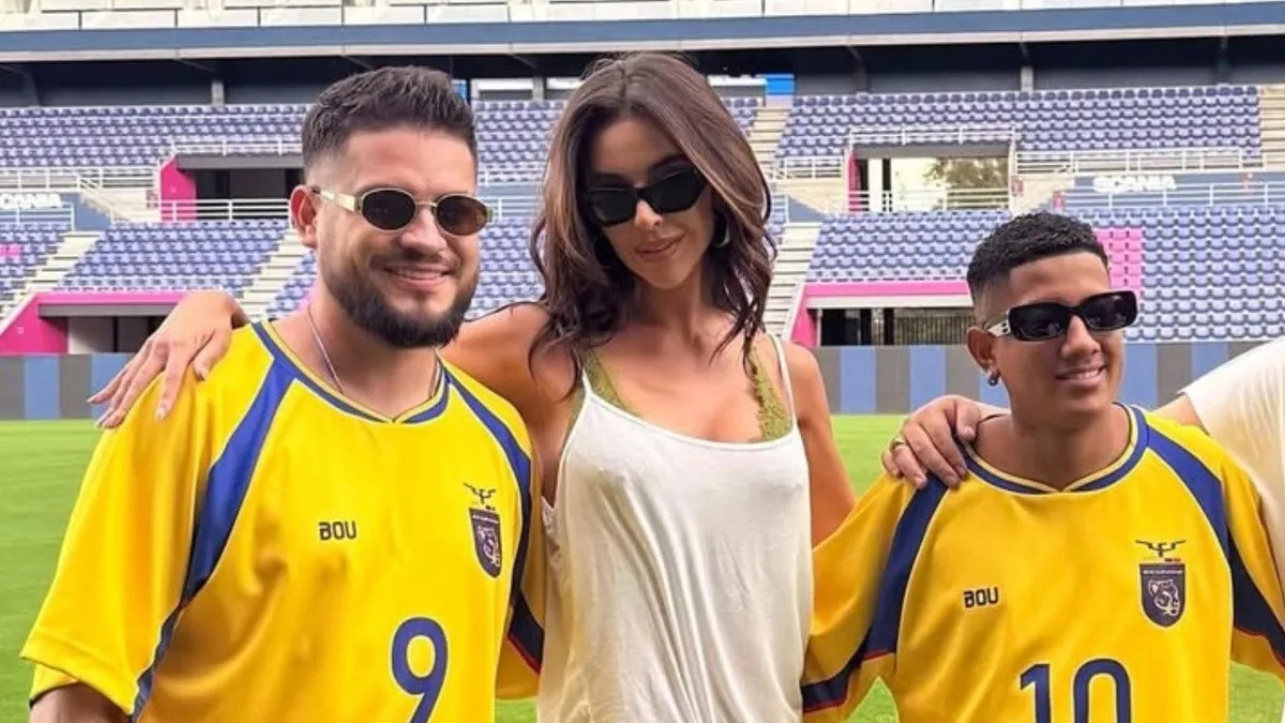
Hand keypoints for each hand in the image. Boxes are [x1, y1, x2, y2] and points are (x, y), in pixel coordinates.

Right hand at [89, 290, 242, 427]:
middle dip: (125, 404)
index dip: (167, 397)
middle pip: (139, 380)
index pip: (172, 377)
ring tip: (103, 423)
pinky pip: (126, 371)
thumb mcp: (222, 339)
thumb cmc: (217, 325)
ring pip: (127, 378)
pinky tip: (96, 401)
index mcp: (180, 346)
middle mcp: (159, 347)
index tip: (160, 417)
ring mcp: (149, 348)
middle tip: (113, 425)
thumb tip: (201, 377)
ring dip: (114, 401)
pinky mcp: (146, 349)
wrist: (204, 302)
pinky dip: (111, 387)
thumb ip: (210, 358)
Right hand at [880, 395, 990, 488]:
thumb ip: (968, 419)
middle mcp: (912, 423)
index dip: (951, 454)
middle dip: (938, 466)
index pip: (939, 434)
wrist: (954, 426)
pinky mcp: (893, 448)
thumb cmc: (962, 422)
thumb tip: (966, 435)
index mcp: (931, 412)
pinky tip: (899, 477)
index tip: (963, 471)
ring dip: (912, 469)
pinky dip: (890, 466)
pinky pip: (887, 456)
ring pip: (901, 452)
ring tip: (923, 485)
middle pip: (921, 446)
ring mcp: (901, 435)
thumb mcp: (970, 412)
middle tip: (952, 482)